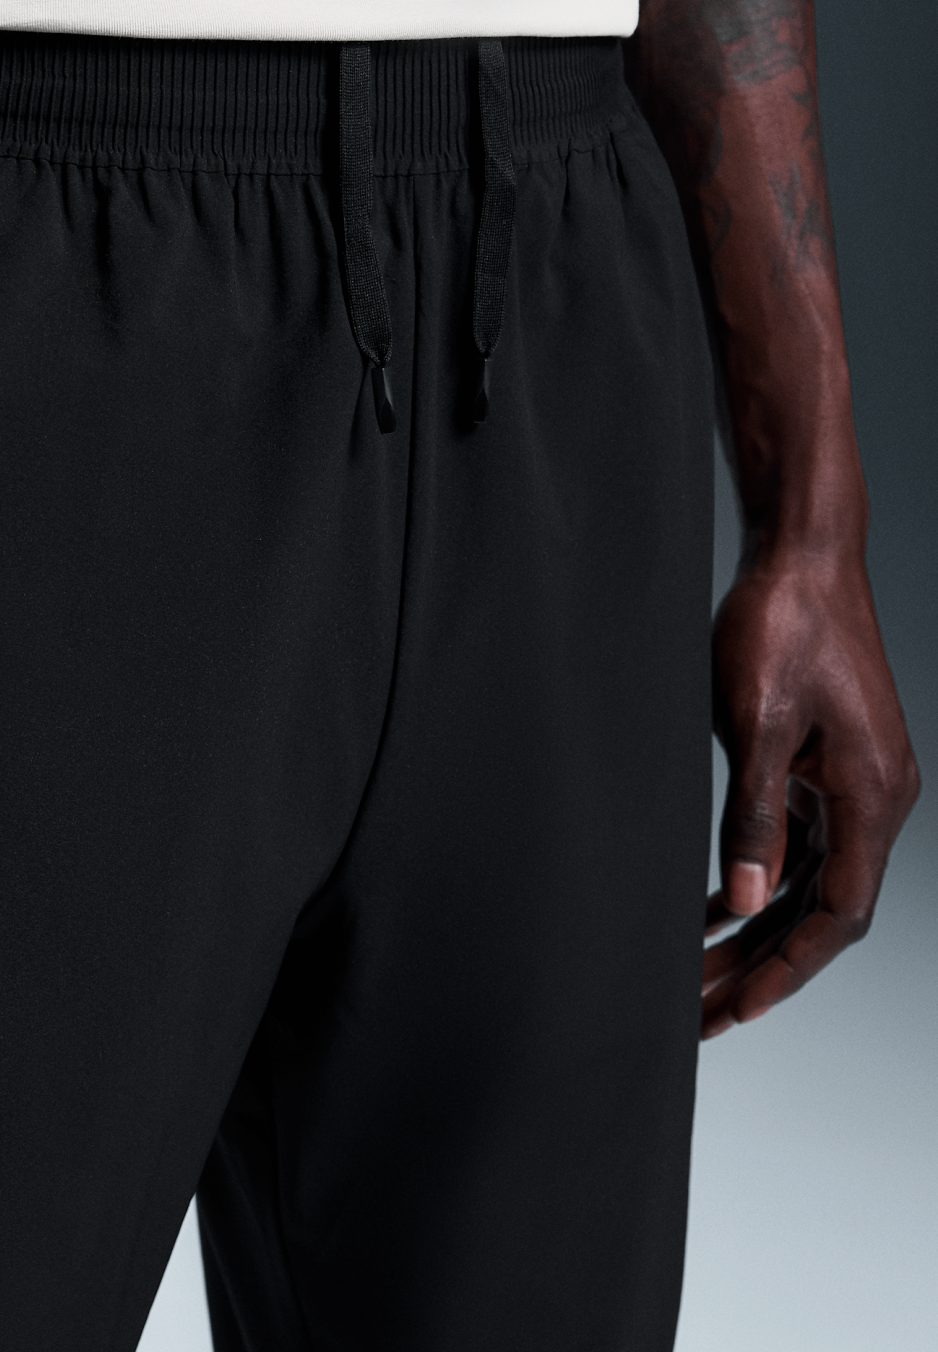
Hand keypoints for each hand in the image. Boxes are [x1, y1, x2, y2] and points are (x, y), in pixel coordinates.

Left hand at [701, 541, 918, 1037]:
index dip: (786, 969)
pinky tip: (713, 907)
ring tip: (693, 974)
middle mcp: (873, 799)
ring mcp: (852, 782)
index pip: (838, 915)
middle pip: (820, 909)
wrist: (800, 553)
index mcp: (871, 795)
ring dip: (754, 928)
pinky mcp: (826, 764)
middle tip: (696, 1013)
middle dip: (758, 964)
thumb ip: (752, 815)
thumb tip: (747, 901)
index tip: (735, 1009)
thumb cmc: (780, 624)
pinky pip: (798, 844)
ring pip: (806, 882)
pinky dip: (758, 879)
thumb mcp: (754, 721)